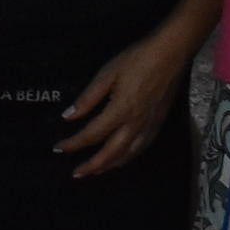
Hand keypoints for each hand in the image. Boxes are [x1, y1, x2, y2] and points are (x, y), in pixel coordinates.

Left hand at [58, 26, 195, 177]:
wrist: (171, 55)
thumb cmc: (137, 60)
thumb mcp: (107, 74)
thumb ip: (88, 98)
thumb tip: (69, 116)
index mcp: (119, 111)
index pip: (91, 134)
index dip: (73, 143)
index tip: (59, 148)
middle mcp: (135, 124)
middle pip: (110, 153)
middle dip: (91, 166)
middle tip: (76, 173)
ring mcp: (149, 126)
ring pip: (127, 155)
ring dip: (109, 166)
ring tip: (95, 171)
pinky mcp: (158, 124)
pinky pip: (141, 148)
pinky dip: (128, 158)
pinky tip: (122, 158)